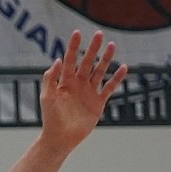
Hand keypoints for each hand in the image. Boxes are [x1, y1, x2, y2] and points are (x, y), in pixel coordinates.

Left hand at [39, 30, 128, 153]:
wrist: (60, 138)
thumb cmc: (51, 118)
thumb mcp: (47, 97)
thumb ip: (50, 78)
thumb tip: (58, 60)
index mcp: (65, 81)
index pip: (70, 59)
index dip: (73, 46)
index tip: (78, 32)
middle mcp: (78, 84)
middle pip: (87, 62)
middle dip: (93, 48)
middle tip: (99, 34)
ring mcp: (89, 92)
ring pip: (99, 71)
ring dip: (106, 59)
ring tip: (112, 45)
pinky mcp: (98, 103)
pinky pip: (109, 87)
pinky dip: (116, 78)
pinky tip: (123, 68)